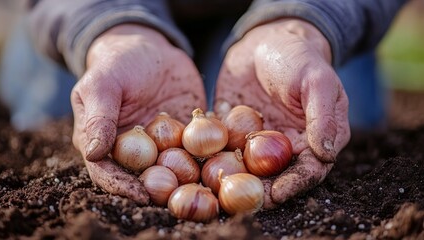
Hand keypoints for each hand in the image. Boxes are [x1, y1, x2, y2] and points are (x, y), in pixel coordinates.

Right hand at [71, 24, 205, 203]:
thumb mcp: (103, 84)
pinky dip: (213, 156)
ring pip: (177, 169)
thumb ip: (99, 117)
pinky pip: (201, 148)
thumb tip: (94, 153)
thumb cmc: (117, 63)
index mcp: (107, 144)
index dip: (122, 187)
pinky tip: (228, 162)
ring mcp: (165, 144)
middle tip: (180, 202)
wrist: (150, 49)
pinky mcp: (188, 134)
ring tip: (208, 191)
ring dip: (191, 180)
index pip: (110, 173)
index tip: (141, 196)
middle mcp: (136, 151)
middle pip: (145, 178)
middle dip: (162, 191)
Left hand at [215, 19, 349, 207]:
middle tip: (242, 202)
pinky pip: (223, 148)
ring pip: (247, 167)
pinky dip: (212, 159)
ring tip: (218, 192)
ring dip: (234, 180)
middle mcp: (284, 146)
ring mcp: (256, 141)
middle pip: (275, 175)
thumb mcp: (317, 80)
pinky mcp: (232, 132)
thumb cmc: (299, 58)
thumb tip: (326, 153)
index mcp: (311, 139)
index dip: (294, 184)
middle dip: (260, 191)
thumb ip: (324, 116)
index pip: (307, 170)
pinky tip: (198, 167)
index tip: (278, 194)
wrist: (266, 41)